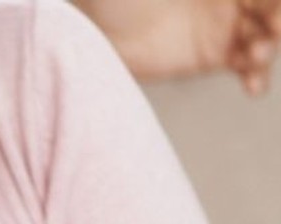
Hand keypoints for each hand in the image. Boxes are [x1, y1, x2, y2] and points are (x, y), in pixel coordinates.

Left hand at [76, 0, 280, 93]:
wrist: (90, 28)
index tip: (269, 6)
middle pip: (271, 4)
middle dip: (277, 16)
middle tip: (272, 28)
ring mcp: (226, 23)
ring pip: (265, 33)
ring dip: (267, 45)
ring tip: (254, 55)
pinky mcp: (213, 56)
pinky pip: (246, 65)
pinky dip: (255, 74)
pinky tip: (253, 86)